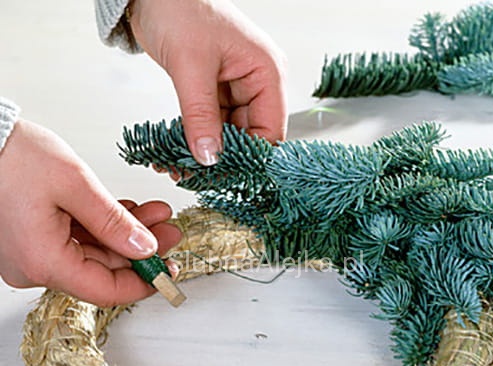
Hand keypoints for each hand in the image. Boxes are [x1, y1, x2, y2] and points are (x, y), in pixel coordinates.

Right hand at [0, 119, 180, 305]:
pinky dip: (104, 228)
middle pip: (103, 270)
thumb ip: (115, 222)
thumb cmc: (9, 156)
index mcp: (42, 260)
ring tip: (155, 216)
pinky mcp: (34, 240)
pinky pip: (78, 241)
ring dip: (126, 235)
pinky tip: (127, 213)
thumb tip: (145, 248)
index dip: (143, 282)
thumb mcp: (75, 185)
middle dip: (141, 250)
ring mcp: (33, 254)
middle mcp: (34, 266)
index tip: (168, 271)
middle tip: (169, 232)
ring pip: (95, 254)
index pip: (106, 290)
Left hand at [128, 0, 287, 165]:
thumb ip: (200, 116)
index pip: (270, 130)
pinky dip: (195, 139)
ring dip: (206, 151)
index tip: (226, 176)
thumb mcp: (191, 66)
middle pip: (249, 136)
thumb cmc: (179, 8)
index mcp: (266, 73)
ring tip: (181, 167)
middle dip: (224, 158)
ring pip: (227, 134)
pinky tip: (177, 152)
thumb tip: (209, 158)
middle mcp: (255, 84)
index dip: (250, 157)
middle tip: (198, 176)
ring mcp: (235, 89)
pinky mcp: (214, 93)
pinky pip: (209, 125)